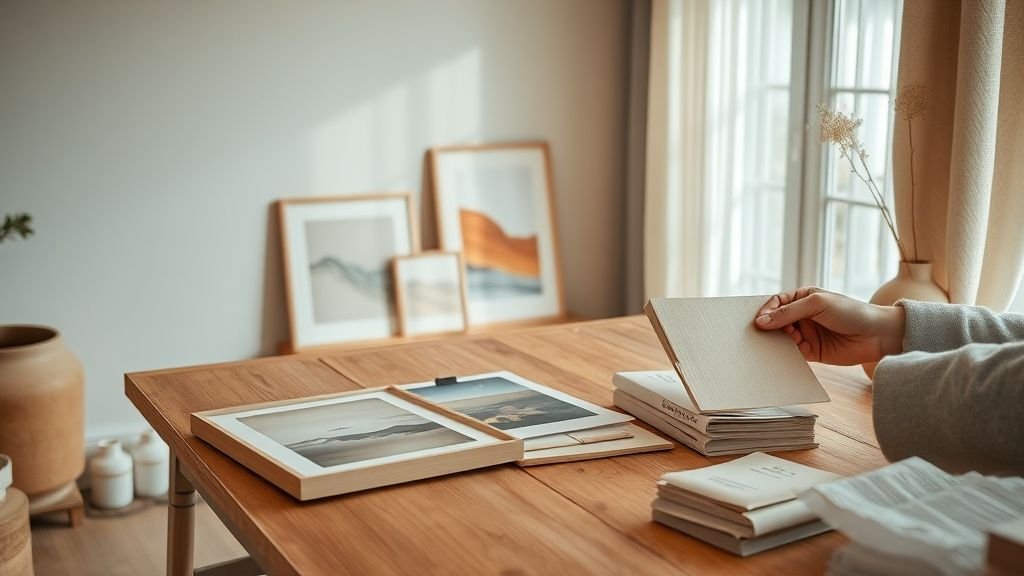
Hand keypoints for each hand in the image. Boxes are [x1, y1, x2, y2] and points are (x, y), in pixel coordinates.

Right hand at [753, 287, 904, 364]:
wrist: (877, 335)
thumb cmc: (850, 312)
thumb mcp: (817, 304)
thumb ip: (788, 312)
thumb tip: (761, 321)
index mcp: (803, 298)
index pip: (777, 303)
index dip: (766, 311)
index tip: (758, 321)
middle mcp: (802, 316)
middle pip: (776, 321)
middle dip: (767, 327)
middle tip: (758, 335)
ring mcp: (806, 334)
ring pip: (782, 338)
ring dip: (776, 341)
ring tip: (773, 345)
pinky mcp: (811, 352)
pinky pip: (792, 353)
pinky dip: (785, 355)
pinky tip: (783, 356)